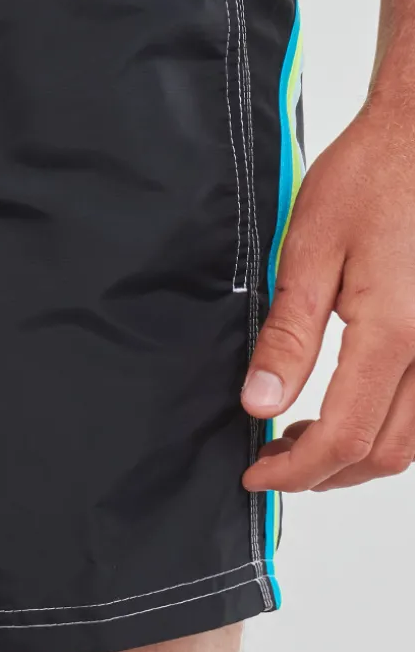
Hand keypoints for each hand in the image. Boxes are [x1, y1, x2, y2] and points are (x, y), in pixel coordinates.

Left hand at [242, 100, 414, 491]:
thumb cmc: (371, 177)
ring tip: (304, 437)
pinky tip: (352, 406)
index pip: (345, 436)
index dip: (296, 470)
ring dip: (361, 455)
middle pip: (387, 452)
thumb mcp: (310, 251)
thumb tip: (259, 402)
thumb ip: (288, 335)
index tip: (257, 474)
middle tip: (273, 459)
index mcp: (395, 331)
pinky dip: (391, 425)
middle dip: (325, 472)